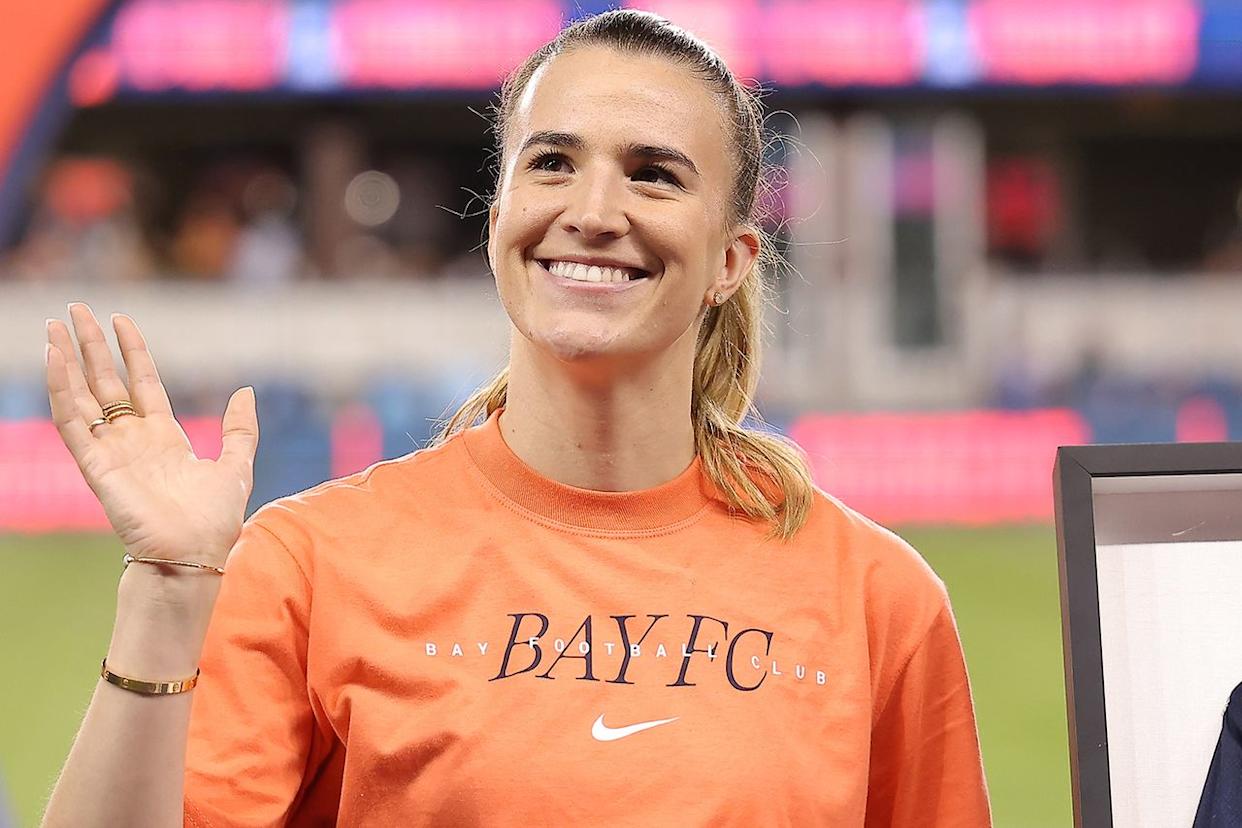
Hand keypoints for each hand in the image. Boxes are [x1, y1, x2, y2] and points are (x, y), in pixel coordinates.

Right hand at [45, 303, 258, 569]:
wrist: (195, 553)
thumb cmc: (215, 519)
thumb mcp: (236, 463)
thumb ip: (240, 428)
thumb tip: (246, 389)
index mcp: (164, 437)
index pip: (142, 382)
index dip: (131, 351)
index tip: (121, 319)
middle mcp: (133, 439)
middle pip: (106, 382)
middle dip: (91, 346)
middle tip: (75, 310)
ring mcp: (111, 451)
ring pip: (82, 396)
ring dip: (67, 361)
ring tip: (54, 326)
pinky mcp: (96, 465)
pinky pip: (72, 422)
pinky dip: (60, 390)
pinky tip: (54, 360)